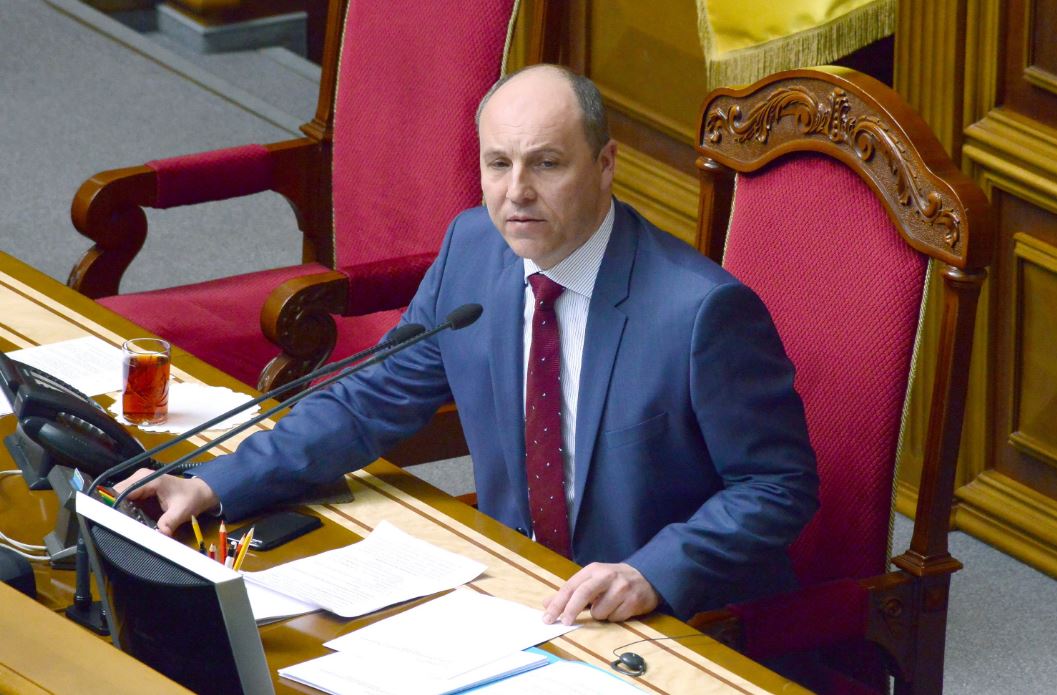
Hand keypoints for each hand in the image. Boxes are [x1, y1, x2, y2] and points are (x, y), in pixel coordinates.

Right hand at [113, 469, 219, 536]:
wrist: (199, 492)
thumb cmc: (191, 498)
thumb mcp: (181, 511)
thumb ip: (169, 523)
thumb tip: (158, 535)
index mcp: (149, 479)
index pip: (122, 491)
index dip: (114, 505)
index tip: (112, 521)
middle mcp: (140, 477)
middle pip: (116, 493)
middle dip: (115, 509)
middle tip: (116, 526)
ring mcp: (138, 481)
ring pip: (118, 496)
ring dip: (118, 509)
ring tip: (120, 525)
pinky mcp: (138, 488)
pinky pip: (125, 497)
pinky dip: (124, 508)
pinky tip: (127, 520)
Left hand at [542, 562, 658, 624]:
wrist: (646, 577)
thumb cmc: (612, 581)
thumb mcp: (591, 580)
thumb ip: (570, 592)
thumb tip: (546, 603)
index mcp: (593, 570)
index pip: (570, 587)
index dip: (558, 603)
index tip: (548, 617)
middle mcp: (606, 576)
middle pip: (583, 594)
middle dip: (571, 610)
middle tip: (565, 622)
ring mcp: (621, 588)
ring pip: (599, 612)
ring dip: (600, 615)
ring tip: (608, 606)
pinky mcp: (633, 601)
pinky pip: (615, 618)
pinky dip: (614, 617)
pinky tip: (620, 608)